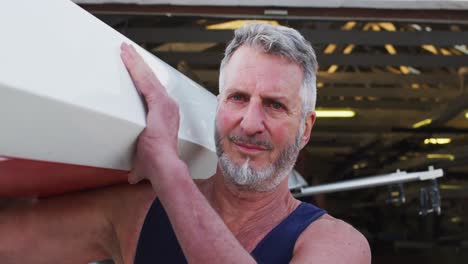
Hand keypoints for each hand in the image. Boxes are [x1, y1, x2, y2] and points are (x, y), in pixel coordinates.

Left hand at [120, 43, 180, 184]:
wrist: (164, 167)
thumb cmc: (156, 165)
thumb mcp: (143, 159)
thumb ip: (138, 166)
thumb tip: (132, 177)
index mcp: (165, 116)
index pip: (152, 92)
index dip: (143, 80)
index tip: (134, 68)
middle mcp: (168, 106)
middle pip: (150, 80)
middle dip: (138, 64)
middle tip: (127, 51)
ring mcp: (165, 103)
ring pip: (147, 76)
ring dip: (135, 62)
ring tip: (124, 49)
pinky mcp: (159, 103)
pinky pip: (144, 80)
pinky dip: (135, 67)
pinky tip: (126, 56)